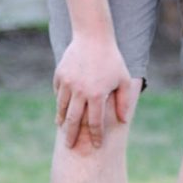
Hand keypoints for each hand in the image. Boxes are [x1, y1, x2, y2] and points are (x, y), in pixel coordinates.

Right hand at [53, 34, 132, 148]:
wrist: (93, 36)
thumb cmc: (112, 60)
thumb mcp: (123, 80)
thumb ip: (123, 102)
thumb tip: (123, 121)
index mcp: (97, 95)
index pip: (95, 123)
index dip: (96, 136)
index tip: (96, 146)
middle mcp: (80, 91)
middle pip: (74, 120)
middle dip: (71, 136)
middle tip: (69, 147)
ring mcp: (68, 83)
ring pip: (62, 108)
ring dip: (62, 120)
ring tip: (62, 128)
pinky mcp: (60, 75)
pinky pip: (59, 93)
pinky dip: (60, 102)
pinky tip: (62, 108)